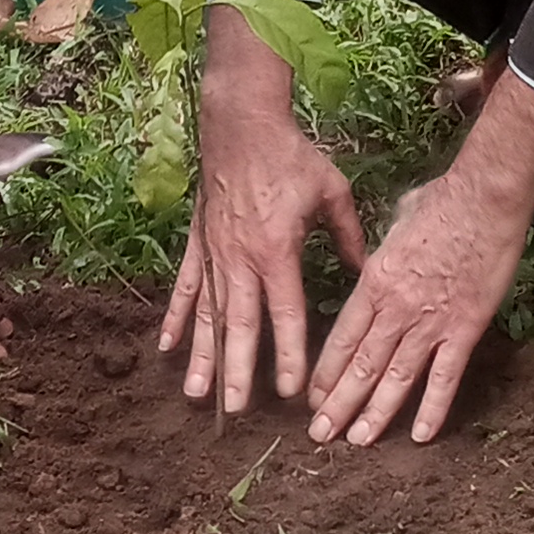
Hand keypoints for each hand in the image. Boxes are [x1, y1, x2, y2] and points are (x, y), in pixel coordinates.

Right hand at [163, 1, 367, 414]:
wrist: (241, 123)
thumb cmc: (291, 156)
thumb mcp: (332, 192)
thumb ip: (348, 236)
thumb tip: (367, 270)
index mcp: (277, 251)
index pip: (285, 313)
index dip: (289, 354)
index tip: (290, 391)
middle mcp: (240, 259)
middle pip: (239, 325)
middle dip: (238, 370)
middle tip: (235, 411)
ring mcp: (213, 253)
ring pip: (207, 314)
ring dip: (201, 356)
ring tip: (196, 394)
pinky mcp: (197, 243)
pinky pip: (184, 286)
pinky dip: (175, 318)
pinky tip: (166, 348)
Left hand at [300, 65, 533, 447]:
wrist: (484, 199)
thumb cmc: (442, 201)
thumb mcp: (397, 220)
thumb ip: (383, 244)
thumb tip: (382, 248)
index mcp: (374, 282)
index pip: (341, 338)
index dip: (325, 373)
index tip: (310, 398)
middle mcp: (395, 309)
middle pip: (361, 366)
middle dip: (338, 404)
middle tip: (320, 435)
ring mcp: (430, 322)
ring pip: (395, 378)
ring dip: (374, 414)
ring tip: (356, 442)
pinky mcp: (464, 329)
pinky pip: (445, 377)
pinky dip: (432, 409)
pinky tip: (421, 436)